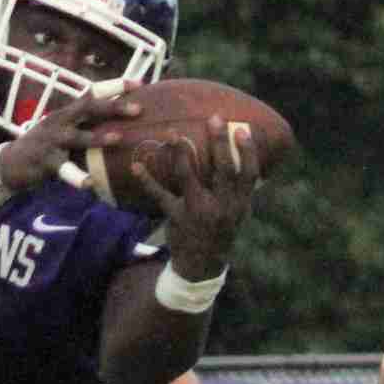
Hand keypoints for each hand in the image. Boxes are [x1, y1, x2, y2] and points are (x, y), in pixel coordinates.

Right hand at [0, 81, 143, 193]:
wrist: (11, 163)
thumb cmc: (47, 146)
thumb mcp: (65, 130)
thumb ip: (87, 126)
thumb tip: (120, 126)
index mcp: (68, 112)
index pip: (93, 94)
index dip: (114, 86)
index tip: (138, 83)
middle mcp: (60, 121)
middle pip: (88, 108)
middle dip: (113, 106)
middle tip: (138, 108)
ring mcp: (52, 140)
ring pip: (77, 137)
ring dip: (98, 137)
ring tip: (118, 138)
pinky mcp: (45, 162)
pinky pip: (63, 170)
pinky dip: (76, 177)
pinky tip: (89, 184)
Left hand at [130, 113, 261, 280]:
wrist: (201, 265)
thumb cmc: (220, 230)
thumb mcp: (237, 213)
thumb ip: (239, 188)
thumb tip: (244, 153)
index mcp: (239, 204)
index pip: (248, 174)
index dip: (246, 151)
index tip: (241, 129)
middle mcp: (221, 207)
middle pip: (223, 170)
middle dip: (219, 143)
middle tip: (213, 118)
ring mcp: (198, 211)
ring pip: (189, 176)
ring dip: (180, 152)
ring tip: (172, 132)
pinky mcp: (176, 217)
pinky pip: (160, 195)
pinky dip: (146, 180)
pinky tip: (135, 166)